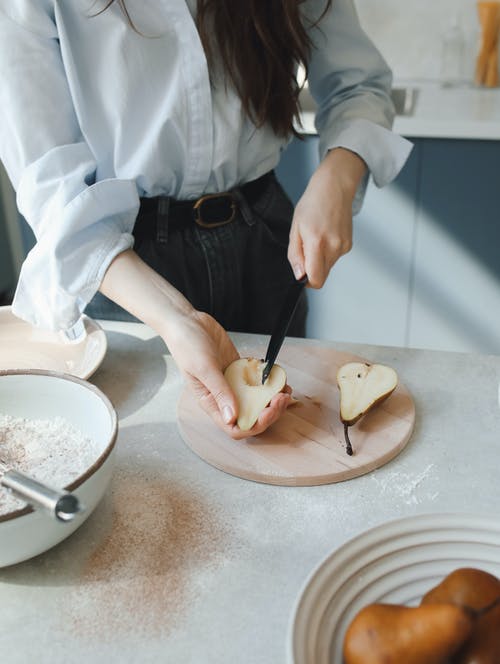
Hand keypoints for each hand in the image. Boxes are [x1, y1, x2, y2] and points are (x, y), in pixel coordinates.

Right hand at [100, 249, 292, 439]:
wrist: (186, 322)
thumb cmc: (186, 345)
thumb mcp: (203, 369)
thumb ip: (219, 392)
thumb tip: (231, 418)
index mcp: (211, 403)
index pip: (235, 427)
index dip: (254, 425)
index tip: (268, 412)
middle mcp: (223, 397)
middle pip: (251, 415)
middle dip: (270, 411)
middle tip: (282, 397)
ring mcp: (232, 383)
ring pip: (257, 400)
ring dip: (273, 398)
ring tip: (285, 388)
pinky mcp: (239, 369)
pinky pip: (257, 381)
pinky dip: (270, 381)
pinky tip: (277, 375)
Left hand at [288, 147, 366, 287]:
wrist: (334, 187)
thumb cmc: (312, 204)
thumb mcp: (295, 228)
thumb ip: (295, 255)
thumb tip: (299, 276)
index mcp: (317, 243)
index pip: (316, 279)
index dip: (306, 281)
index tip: (300, 272)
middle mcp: (334, 247)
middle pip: (322, 276)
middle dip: (311, 270)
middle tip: (305, 249)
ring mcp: (343, 246)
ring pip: (328, 267)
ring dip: (319, 260)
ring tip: (315, 238)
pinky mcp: (348, 245)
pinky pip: (334, 258)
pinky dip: (327, 253)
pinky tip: (325, 235)